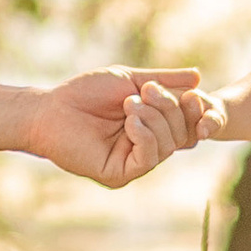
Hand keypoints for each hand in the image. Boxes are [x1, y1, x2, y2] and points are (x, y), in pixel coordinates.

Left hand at [23, 66, 203, 188]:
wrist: (52, 108)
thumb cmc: (86, 92)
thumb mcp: (130, 79)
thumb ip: (164, 80)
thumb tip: (199, 76)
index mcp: (151, 128)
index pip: (187, 125)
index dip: (194, 111)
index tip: (192, 93)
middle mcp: (146, 148)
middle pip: (181, 135)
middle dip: (168, 109)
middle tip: (146, 90)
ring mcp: (133, 163)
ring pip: (167, 146)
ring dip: (154, 119)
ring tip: (130, 103)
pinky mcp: (119, 174)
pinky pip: (147, 159)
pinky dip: (145, 136)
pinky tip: (131, 121)